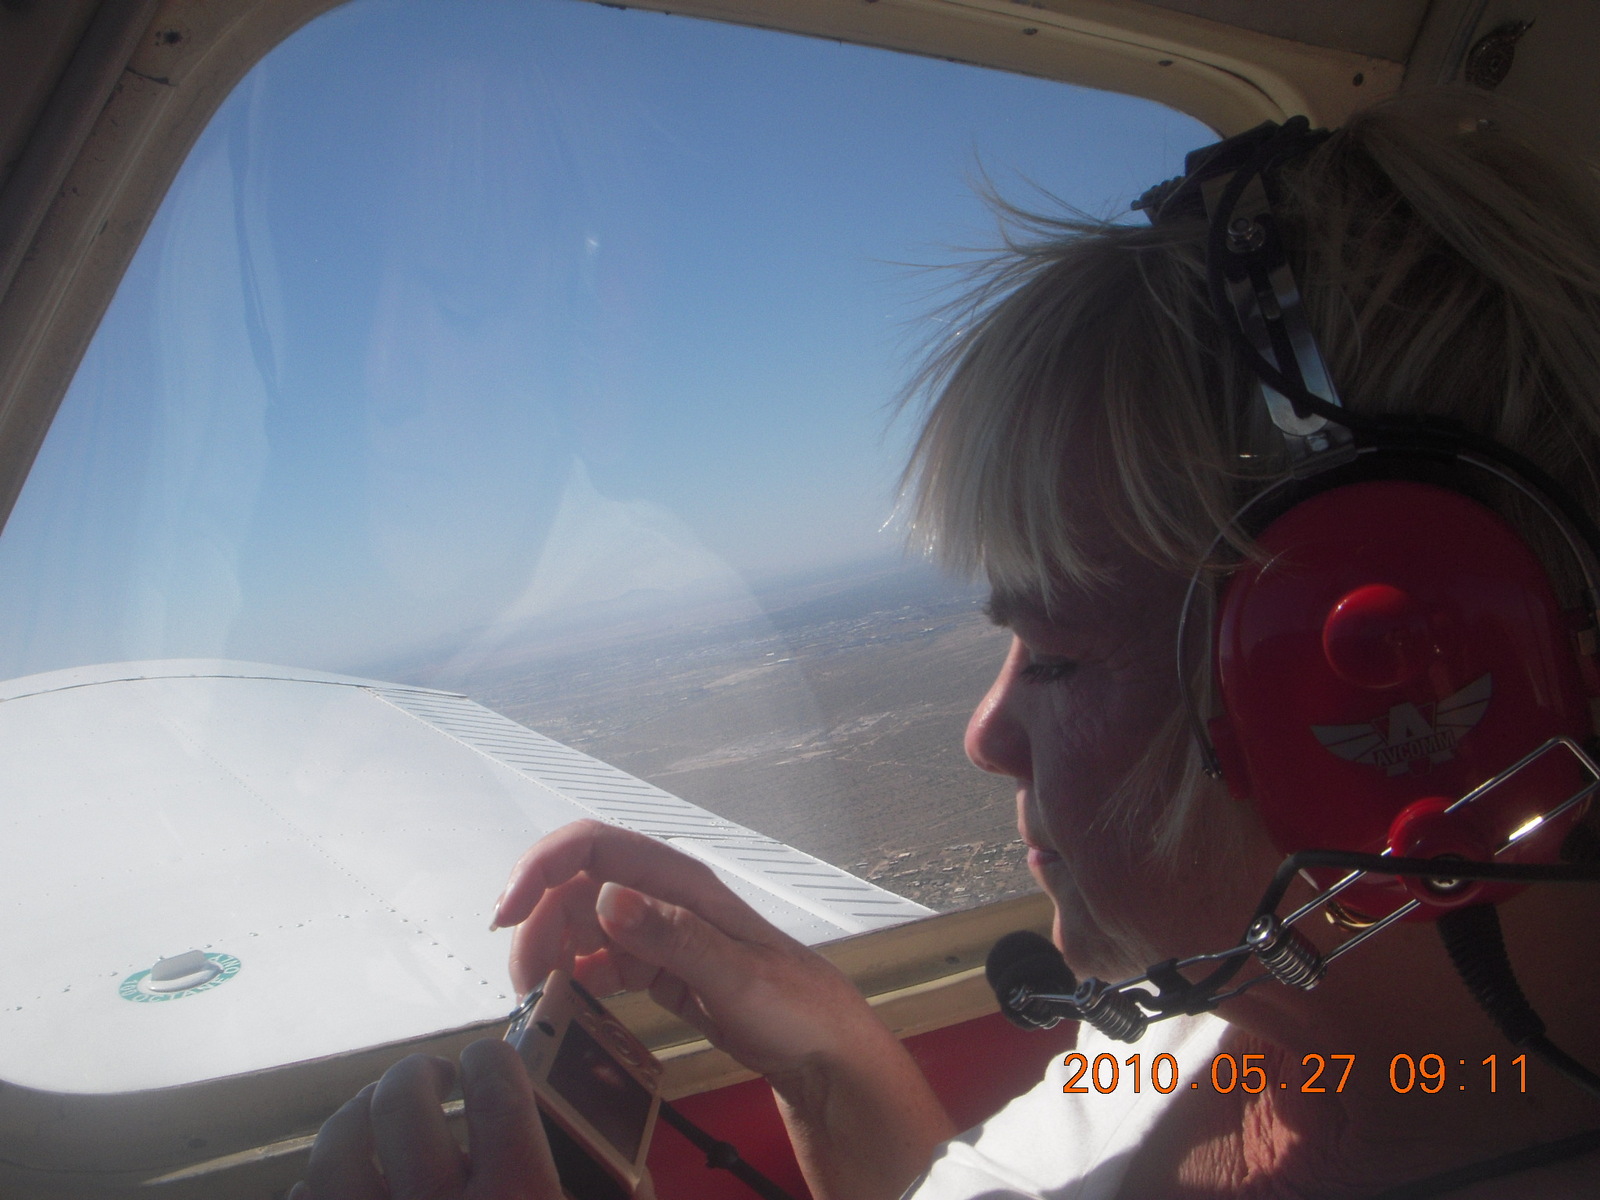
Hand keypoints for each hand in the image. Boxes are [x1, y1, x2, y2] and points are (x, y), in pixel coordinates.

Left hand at [293, 1039, 559, 1199]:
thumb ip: (574, 1176)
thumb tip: (586, 1129)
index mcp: (517, 1195)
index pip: (496, 1089)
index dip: (488, 1059)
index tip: (486, 1061)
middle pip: (401, 1102)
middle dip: (415, 1073)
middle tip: (433, 1079)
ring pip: (335, 1153)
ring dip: (355, 1119)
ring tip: (376, 1118)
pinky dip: (320, 1188)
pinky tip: (349, 1189)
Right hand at [492, 819, 883, 1079]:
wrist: (824, 1051)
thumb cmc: (797, 1007)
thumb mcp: (737, 975)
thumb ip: (674, 937)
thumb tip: (610, 900)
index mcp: (680, 883)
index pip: (592, 846)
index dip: (540, 868)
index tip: (507, 913)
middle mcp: (663, 898)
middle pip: (573, 890)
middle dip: (537, 929)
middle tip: (527, 986)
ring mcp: (658, 932)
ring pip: (580, 926)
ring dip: (551, 956)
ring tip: (546, 1000)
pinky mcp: (656, 966)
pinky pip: (599, 961)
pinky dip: (577, 979)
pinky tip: (574, 1003)